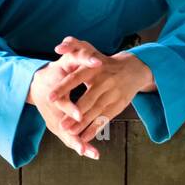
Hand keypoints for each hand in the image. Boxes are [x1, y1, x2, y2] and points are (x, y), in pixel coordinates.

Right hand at [28, 56, 101, 158]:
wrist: (36, 83)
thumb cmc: (56, 70)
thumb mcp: (66, 60)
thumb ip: (80, 57)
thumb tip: (98, 61)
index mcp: (53, 94)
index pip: (60, 103)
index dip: (70, 109)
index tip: (79, 116)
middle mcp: (52, 111)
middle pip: (62, 126)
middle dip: (75, 136)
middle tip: (85, 148)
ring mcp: (53, 121)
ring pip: (66, 136)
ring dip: (78, 145)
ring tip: (92, 154)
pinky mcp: (56, 127)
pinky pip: (69, 138)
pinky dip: (79, 145)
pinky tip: (92, 153)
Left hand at [50, 37, 152, 153]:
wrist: (134, 68)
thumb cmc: (103, 61)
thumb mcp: (91, 51)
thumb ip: (73, 47)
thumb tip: (58, 47)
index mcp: (94, 68)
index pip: (76, 78)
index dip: (63, 88)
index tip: (50, 98)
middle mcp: (105, 81)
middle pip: (87, 100)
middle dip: (73, 113)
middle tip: (60, 125)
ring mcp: (113, 94)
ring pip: (96, 111)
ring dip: (82, 124)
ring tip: (69, 133)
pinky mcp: (119, 104)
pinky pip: (105, 118)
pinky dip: (95, 128)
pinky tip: (85, 137)